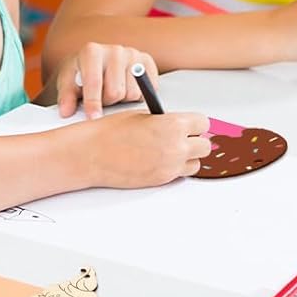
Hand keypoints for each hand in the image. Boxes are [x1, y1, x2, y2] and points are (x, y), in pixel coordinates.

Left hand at [57, 44, 156, 117]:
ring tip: (113, 91)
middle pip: (115, 92)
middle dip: (107, 101)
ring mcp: (133, 54)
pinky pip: (149, 89)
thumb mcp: (67, 82)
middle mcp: (114, 49)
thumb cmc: (79, 73)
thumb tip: (66, 111)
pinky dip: (138, 95)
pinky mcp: (147, 61)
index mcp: (92, 51)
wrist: (94, 61)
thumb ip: (66, 97)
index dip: (93, 102)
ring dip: (123, 99)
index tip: (93, 118)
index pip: (94, 82)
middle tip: (101, 98)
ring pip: (133, 93)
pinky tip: (127, 88)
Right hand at [86, 109, 211, 187]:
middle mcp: (175, 146)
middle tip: (182, 137)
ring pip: (195, 163)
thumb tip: (180, 126)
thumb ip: (167, 121)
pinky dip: (176, 168)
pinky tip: (160, 160)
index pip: (203, 123)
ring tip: (170, 150)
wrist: (92, 154)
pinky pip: (180, 174)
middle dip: (195, 140)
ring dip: (188, 157)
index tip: (189, 124)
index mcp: (173, 124)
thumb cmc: (112, 132)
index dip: (195, 123)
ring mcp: (169, 166)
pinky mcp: (161, 180)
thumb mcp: (144, 116)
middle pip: (204, 145)